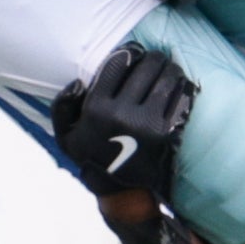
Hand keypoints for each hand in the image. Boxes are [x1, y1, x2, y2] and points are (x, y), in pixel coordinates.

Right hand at [49, 41, 197, 205]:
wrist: (122, 191)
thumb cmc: (92, 157)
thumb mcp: (65, 136)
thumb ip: (62, 106)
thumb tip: (78, 81)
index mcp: (97, 109)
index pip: (118, 62)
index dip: (129, 52)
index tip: (133, 53)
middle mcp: (124, 113)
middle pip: (147, 66)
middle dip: (152, 57)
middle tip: (153, 58)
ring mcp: (149, 123)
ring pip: (168, 78)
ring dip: (169, 68)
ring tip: (167, 68)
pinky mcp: (169, 132)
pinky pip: (181, 97)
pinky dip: (182, 86)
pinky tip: (178, 84)